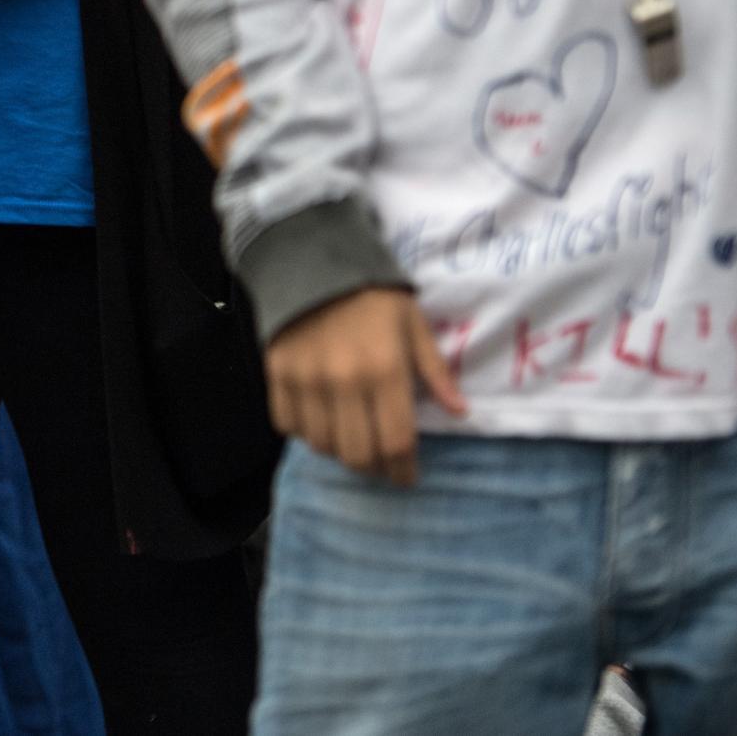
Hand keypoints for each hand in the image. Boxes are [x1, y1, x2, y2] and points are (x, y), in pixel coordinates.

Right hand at [265, 287, 466, 485]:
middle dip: (374, 468)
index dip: (403, 469)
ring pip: (322, 444)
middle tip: (380, 462)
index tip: (406, 476)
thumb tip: (460, 413)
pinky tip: (319, 422)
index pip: (396, 441)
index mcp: (385, 369)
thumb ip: (435, 371)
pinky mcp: (276, 373)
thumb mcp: (414, 325)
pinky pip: (288, 424)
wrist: (313, 261)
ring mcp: (306, 379)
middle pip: (358, 453)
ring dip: (339, 451)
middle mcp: (344, 380)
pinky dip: (304, 432)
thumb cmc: (373, 296)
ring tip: (350, 441)